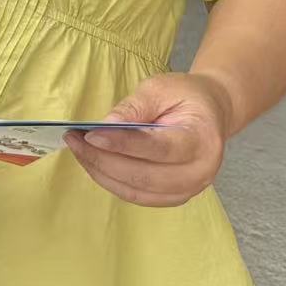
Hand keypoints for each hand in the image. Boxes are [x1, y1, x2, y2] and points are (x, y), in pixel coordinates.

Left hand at [64, 72, 232, 207]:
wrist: (211, 112)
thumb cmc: (186, 96)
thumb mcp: (161, 88)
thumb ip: (135, 107)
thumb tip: (105, 126)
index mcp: (203, 140)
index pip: (158, 149)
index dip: (122, 144)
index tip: (91, 135)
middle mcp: (200, 172)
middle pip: (145, 176)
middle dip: (103, 160)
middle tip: (74, 140)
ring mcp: (188, 190)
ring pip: (137, 191)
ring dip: (102, 172)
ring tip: (77, 149)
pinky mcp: (174, 196)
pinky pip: (137, 196)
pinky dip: (112, 181)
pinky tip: (93, 163)